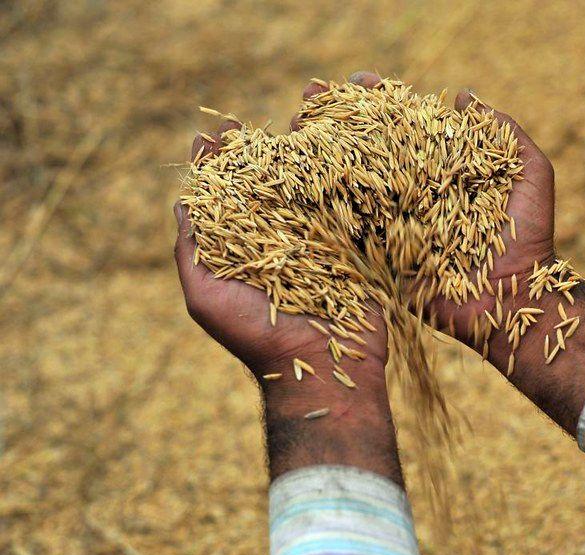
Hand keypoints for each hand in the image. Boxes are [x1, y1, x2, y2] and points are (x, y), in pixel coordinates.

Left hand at [174, 106, 398, 482]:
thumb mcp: (206, 297)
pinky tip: (354, 140)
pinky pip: (359, 202)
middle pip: (273, 183)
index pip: (230, 197)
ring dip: (314, 149)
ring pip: (318, 184)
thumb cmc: (256, 338)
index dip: (220, 166)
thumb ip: (191, 251)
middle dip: (265, 149)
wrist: (324, 371)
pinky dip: (358, 172)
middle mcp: (285, 239)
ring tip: (308, 109)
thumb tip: (181, 202)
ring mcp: (324, 240)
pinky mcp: (361, 246)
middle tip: (258, 120)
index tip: (210, 137)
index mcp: (248, 248)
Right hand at [301, 71, 555, 350]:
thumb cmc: (529, 237)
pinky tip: (293, 185)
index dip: (382, 103)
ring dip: (318, 157)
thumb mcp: (531, 175)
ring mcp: (395, 225)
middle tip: (310, 99)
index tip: (359, 81)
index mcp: (442, 171)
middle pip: (370, 150)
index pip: (406, 127)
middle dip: (338, 123)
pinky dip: (320, 211)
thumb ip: (507, 135)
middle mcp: (413, 194)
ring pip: (351, 185)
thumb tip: (464, 96)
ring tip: (291, 130)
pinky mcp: (383, 259)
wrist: (516, 300)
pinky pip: (348, 233)